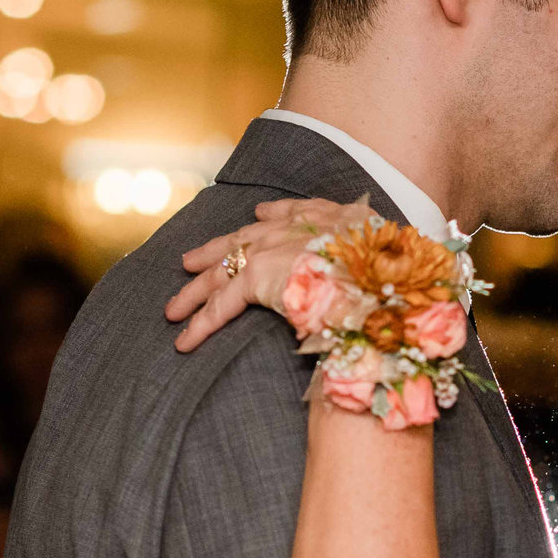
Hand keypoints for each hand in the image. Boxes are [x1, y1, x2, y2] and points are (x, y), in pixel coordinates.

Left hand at [166, 196, 371, 352]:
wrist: (375, 265)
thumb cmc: (385, 256)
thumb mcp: (374, 232)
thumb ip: (353, 224)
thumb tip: (347, 223)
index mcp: (318, 219)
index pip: (284, 216)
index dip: (268, 218)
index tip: (257, 216)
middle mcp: (286, 231)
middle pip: (239, 243)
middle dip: (212, 253)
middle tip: (188, 262)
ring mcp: (268, 252)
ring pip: (220, 274)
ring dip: (194, 294)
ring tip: (172, 313)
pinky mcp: (256, 278)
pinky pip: (221, 305)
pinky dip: (201, 324)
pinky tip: (184, 342)